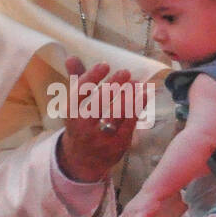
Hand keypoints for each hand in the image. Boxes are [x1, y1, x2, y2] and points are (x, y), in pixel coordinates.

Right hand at [56, 57, 143, 182]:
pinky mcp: (116, 146)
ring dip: (129, 97)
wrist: (82, 159)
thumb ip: (77, 80)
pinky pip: (129, 125)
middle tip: (126, 72)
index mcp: (71, 113)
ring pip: (116, 114)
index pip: (80, 92)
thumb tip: (71, 56)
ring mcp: (100, 138)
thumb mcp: (75, 104)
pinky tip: (144, 96)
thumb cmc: (81, 123)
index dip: (92, 76)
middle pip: (99, 103)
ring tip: (138, 84)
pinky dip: (137, 109)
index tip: (105, 64)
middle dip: (113, 85)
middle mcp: (83, 126)